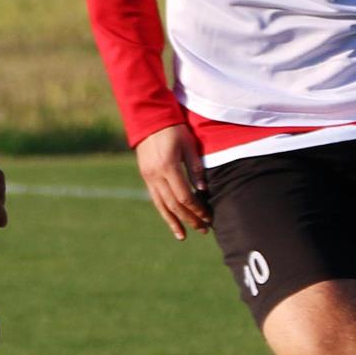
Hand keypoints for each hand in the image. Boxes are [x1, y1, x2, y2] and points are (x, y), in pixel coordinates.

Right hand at [136, 123, 209, 238]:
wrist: (150, 119)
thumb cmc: (174, 129)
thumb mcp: (188, 144)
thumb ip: (195, 167)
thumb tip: (203, 190)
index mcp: (168, 166)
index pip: (185, 195)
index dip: (197, 208)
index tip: (209, 216)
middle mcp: (156, 175)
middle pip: (174, 204)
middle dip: (190, 218)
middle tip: (204, 229)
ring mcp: (149, 177)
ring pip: (163, 206)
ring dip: (176, 222)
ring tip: (186, 235)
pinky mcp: (146, 177)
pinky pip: (156, 200)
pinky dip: (165, 214)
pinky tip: (173, 225)